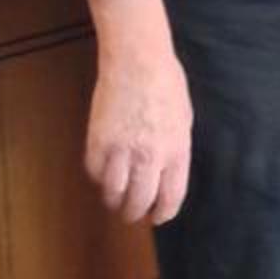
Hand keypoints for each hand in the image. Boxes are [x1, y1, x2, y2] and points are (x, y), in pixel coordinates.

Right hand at [84, 44, 193, 223]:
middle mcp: (150, 155)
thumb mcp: (184, 121)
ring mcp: (121, 149)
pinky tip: (104, 175)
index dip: (163, 213)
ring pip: (113, 192)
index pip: (170, 197)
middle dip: (135, 213)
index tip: (157, 217)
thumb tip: (166, 174)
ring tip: (116, 201)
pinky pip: (95, 172)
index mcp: (177, 150)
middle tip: (132, 214)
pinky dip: (99, 178)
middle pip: (139, 201)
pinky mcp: (98, 141)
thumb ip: (176, 150)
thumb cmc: (166, 84)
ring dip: (114, 201)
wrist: (137, 61)